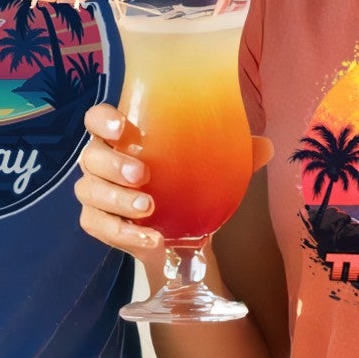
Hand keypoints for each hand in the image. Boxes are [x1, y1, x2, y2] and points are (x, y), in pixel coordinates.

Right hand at [73, 103, 270, 264]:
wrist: (178, 229)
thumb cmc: (182, 181)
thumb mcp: (207, 165)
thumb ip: (234, 152)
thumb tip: (267, 145)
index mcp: (121, 137)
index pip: (96, 119)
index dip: (102, 120)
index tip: (121, 127)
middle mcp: (100, 161)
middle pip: (91, 157)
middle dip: (113, 165)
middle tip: (143, 174)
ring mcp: (95, 193)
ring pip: (91, 193)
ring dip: (119, 201)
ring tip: (150, 208)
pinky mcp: (97, 223)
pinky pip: (100, 227)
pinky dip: (125, 234)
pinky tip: (152, 238)